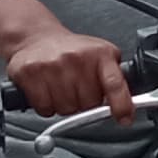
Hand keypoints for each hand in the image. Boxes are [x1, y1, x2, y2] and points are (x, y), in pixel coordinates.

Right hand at [3, 21, 134, 120]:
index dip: (121, 105)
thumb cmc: (71, 51)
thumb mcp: (100, 56)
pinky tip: (47, 90)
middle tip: (77, 88)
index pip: (115, 83)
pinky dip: (46, 106)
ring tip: (61, 87)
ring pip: (66, 108)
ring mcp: (53, 65)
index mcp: (100, 54)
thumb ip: (114, 78)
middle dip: (85, 102)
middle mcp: (77, 58)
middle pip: (89, 104)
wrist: (36, 38)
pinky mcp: (30, 73)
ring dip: (65, 105)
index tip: (125, 119)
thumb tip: (126, 107)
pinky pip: (45, 108)